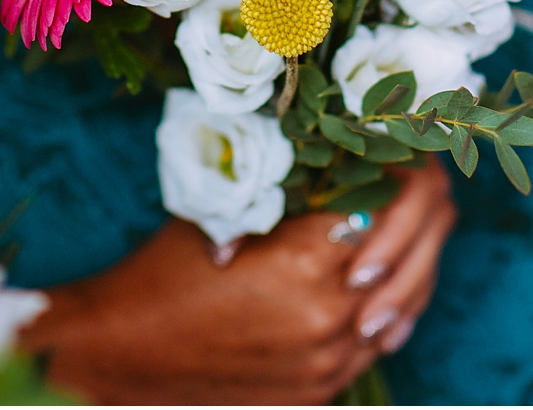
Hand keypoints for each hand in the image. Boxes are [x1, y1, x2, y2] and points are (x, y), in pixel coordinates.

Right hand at [21, 159, 456, 404]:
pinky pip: (377, 348)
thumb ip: (301, 185)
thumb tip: (362, 151)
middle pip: (410, 252)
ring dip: (406, 266)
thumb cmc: (166, 267)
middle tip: (407, 182)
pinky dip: (384, 315)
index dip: (397, 167)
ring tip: (398, 235)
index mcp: (309, 257)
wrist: (120, 355)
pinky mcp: (320, 393)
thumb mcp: (232, 204)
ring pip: (404, 304)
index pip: (393, 199)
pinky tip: (375, 291)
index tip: (391, 147)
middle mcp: (330, 313)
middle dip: (412, 214)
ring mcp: (328, 361)